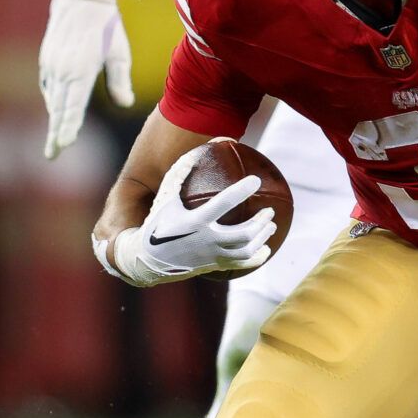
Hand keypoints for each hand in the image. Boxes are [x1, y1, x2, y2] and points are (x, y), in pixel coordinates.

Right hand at [40, 0, 133, 158]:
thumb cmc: (106, 26)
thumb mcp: (119, 52)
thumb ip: (120, 80)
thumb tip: (124, 104)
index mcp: (80, 71)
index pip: (73, 106)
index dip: (68, 127)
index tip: (64, 145)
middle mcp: (61, 71)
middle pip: (58, 109)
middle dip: (56, 133)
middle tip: (52, 155)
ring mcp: (51, 66)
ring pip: (53, 100)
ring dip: (55, 120)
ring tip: (56, 141)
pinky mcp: (47, 61)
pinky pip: (50, 88)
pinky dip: (54, 102)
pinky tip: (59, 111)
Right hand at [98, 144, 275, 285]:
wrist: (146, 259)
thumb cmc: (158, 222)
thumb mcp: (165, 197)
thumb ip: (180, 173)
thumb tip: (196, 151)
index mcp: (195, 221)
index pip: (223, 204)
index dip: (241, 191)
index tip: (255, 180)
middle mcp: (206, 240)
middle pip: (243, 233)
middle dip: (260, 222)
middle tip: (270, 210)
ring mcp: (211, 256)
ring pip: (245, 250)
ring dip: (262, 238)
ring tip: (270, 226)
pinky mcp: (213, 266)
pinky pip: (241, 265)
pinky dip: (256, 258)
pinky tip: (265, 250)